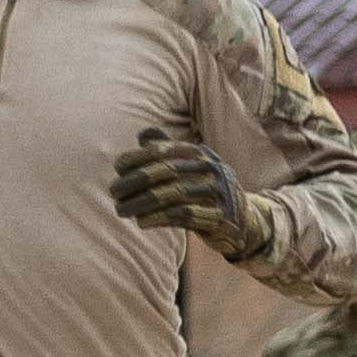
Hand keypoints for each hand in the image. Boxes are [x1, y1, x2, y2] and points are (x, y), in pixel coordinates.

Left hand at [105, 125, 254, 247]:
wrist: (244, 219)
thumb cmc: (206, 191)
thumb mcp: (192, 168)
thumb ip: (169, 150)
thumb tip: (144, 134)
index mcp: (201, 153)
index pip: (164, 150)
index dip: (137, 157)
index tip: (117, 167)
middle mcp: (210, 169)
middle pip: (165, 171)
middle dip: (134, 181)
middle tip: (113, 191)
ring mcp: (217, 192)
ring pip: (172, 194)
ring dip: (141, 203)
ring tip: (121, 210)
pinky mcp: (218, 216)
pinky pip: (183, 215)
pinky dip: (159, 218)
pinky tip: (142, 221)